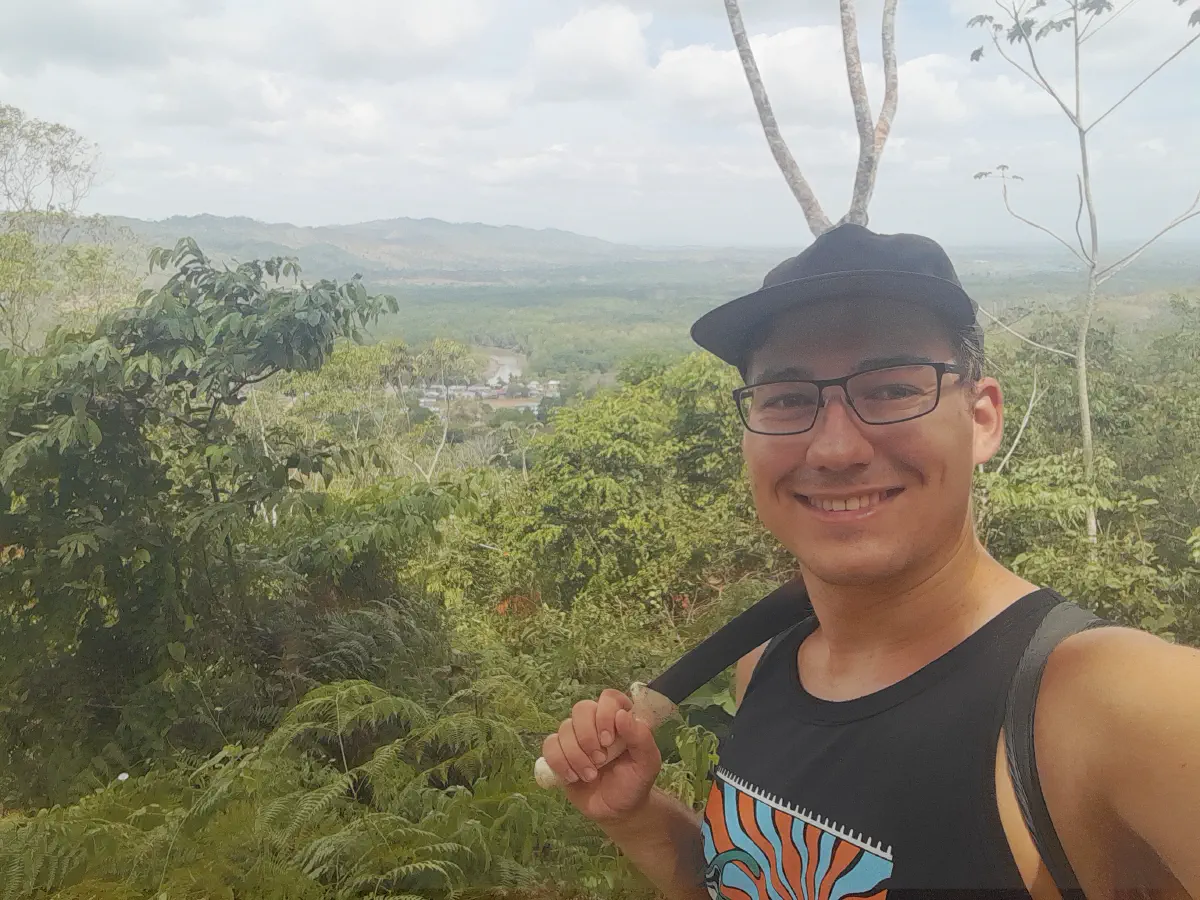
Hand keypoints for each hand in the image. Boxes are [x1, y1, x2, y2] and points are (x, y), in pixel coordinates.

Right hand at [541, 688, 661, 822]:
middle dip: (587, 737)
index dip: (605, 714)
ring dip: (576, 755)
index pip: (609, 697)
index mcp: (620, 718)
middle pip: (581, 709)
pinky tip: (573, 777)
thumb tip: (622, 715)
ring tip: (590, 776)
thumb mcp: (648, 763)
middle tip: (600, 760)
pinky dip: (559, 762)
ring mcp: (576, 736)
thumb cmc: (635, 782)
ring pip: (564, 728)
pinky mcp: (560, 752)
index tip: (608, 740)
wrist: (617, 810)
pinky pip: (549, 745)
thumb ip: (641, 737)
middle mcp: (596, 722)